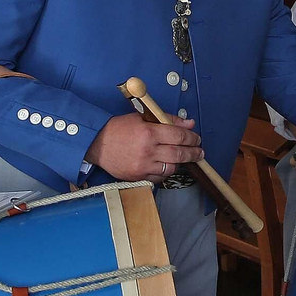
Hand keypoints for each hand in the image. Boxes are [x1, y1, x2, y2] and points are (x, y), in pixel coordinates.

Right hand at [85, 114, 201, 182]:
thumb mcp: (142, 117)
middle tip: (199, 152)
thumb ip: (168, 120)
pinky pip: (159, 177)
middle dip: (193, 153)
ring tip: (183, 157)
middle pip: (179, 154)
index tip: (196, 138)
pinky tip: (168, 165)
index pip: (179, 136)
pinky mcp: (138, 177)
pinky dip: (166, 171)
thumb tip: (189, 124)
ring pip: (171, 168)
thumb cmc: (118, 129)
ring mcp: (143, 166)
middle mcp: (147, 151)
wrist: (96, 144)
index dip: (192, 137)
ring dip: (180, 163)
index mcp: (148, 133)